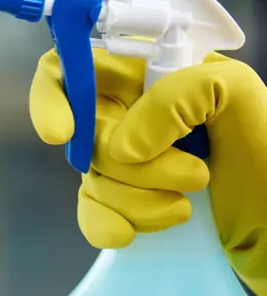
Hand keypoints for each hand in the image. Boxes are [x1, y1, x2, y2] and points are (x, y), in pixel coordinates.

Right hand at [29, 49, 266, 291]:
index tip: (63, 135)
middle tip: (192, 174)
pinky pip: (89, 212)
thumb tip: (123, 143)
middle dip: (127, 165)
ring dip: (132, 198)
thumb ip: (180, 94)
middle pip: (83, 132)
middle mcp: (134, 113)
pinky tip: (140, 230)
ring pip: (89, 176)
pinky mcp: (124, 202)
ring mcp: (126, 161)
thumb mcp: (239, 97)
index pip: (78, 65)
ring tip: (186, 204)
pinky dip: (109, 225)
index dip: (55, 95)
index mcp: (155, 74)